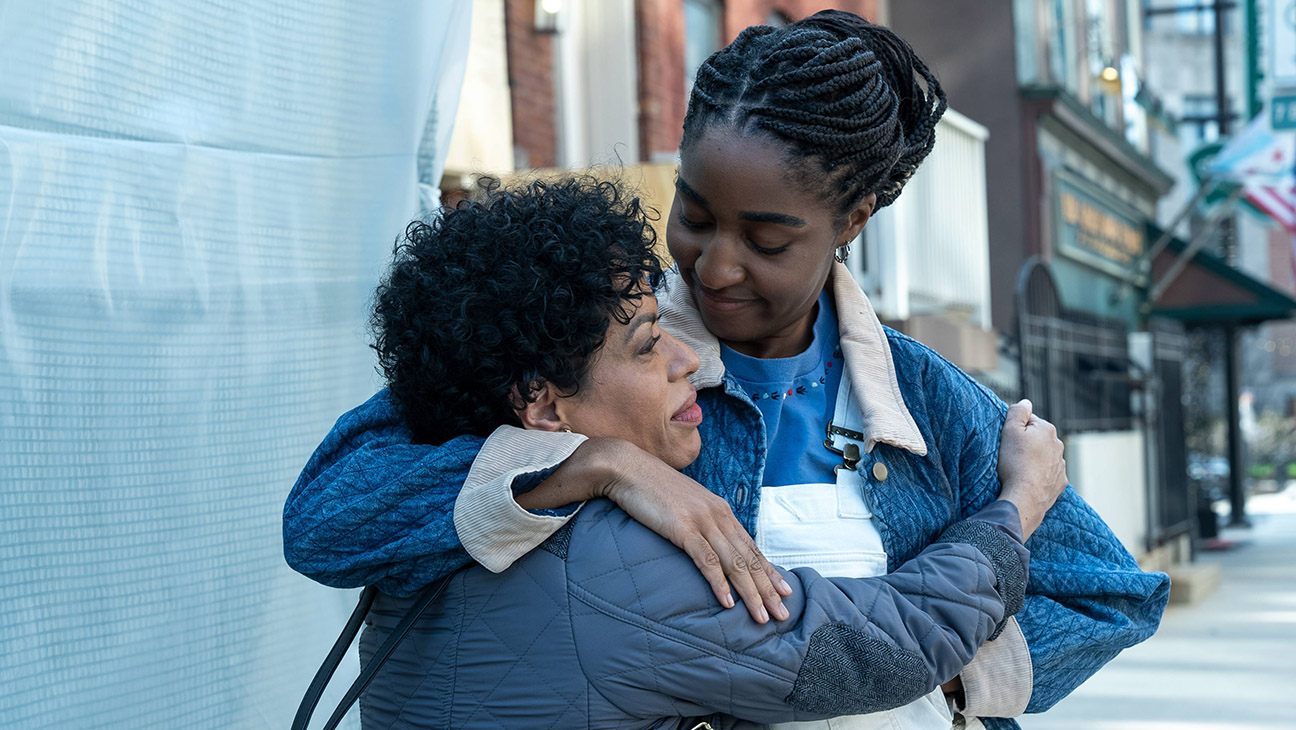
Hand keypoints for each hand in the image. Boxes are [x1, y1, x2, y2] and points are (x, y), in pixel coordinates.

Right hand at [578, 438, 791, 622]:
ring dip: (750, 593)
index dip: (769, 570)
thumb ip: (701, 522)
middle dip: (768, 588)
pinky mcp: (683, 528)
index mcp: (721, 510)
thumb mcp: (685, 504)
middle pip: (749, 558)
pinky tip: (728, 603)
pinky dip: (719, 584)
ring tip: (762, 616)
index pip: (751, 546)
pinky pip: (706, 561)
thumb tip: (709, 543)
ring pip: (734, 563)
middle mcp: (718, 515)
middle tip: (783, 613)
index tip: (784, 590)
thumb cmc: (652, 489)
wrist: (627, 468)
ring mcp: (702, 521)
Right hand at [996, 400, 1067, 539]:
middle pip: (1037, 439)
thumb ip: (1018, 412)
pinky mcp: (1060, 483)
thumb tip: (1026, 402)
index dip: (1015, 429)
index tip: (1007, 441)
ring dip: (1033, 460)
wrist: (1025, 497)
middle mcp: (1058, 445)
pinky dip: (1040, 475)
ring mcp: (1060, 465)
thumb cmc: (1015, 463)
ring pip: (1044, 457)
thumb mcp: (1009, 431)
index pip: (1029, 421)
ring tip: (1018, 470)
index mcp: (1047, 429)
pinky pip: (1048, 474)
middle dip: (1026, 444)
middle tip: (1011, 455)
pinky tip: (1028, 481)